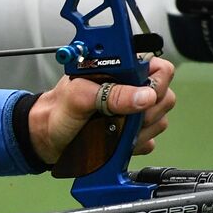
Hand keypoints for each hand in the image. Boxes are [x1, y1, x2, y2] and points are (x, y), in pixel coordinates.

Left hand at [28, 57, 176, 165]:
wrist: (47, 137)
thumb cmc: (58, 110)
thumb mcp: (78, 97)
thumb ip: (111, 93)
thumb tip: (145, 96)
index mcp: (121, 70)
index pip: (159, 69)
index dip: (156, 82)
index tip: (140, 97)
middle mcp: (132, 88)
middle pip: (165, 96)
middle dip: (147, 111)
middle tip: (120, 116)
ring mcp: (134, 112)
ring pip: (160, 120)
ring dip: (139, 130)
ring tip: (112, 128)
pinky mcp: (134, 133)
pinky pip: (150, 140)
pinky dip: (135, 144)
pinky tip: (115, 140)